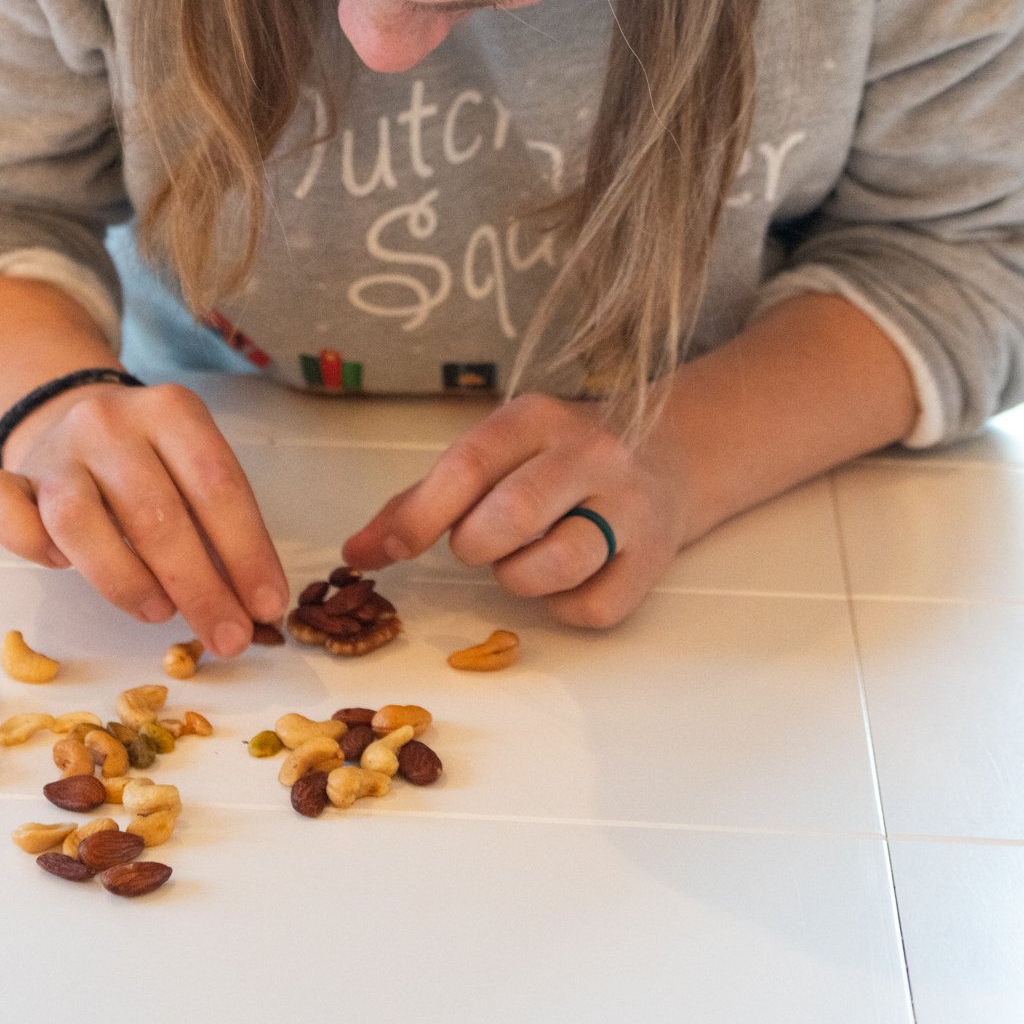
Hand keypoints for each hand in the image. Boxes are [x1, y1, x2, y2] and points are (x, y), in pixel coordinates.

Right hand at [0, 381, 287, 656]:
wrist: (66, 415)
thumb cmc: (147, 462)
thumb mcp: (192, 468)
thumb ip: (218, 523)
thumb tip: (253, 605)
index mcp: (172, 410)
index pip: (218, 483)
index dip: (246, 550)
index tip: (266, 605)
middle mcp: (110, 421)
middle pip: (156, 511)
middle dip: (200, 586)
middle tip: (227, 638)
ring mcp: (55, 449)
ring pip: (78, 520)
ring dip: (125, 579)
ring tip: (160, 613)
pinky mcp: (7, 476)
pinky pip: (2, 511)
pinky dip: (30, 546)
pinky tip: (60, 565)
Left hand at [341, 393, 689, 627]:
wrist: (667, 457)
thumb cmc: (555, 463)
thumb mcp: (494, 456)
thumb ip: (420, 500)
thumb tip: (355, 554)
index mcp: (536, 417)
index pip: (467, 465)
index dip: (419, 518)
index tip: (390, 552)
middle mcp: (589, 451)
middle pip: (509, 516)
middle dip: (476, 547)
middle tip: (480, 545)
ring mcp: (629, 502)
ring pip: (555, 563)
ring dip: (520, 577)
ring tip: (525, 558)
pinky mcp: (656, 556)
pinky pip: (594, 607)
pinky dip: (566, 607)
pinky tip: (566, 580)